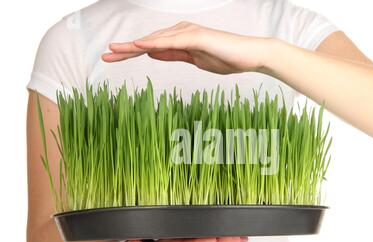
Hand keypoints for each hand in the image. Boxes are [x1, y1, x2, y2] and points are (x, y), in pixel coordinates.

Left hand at [102, 21, 272, 74]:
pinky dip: (154, 43)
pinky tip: (139, 45)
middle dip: (125, 49)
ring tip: (114, 51)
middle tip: (105, 56)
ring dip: (133, 45)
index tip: (114, 59)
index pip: (151, 47)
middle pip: (148, 41)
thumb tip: (153, 54)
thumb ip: (174, 55)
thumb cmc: (226, 58)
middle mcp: (181, 32)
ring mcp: (188, 33)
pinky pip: (171, 41)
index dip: (130, 53)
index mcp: (180, 40)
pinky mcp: (196, 36)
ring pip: (155, 39)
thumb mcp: (194, 60)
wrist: (250, 56)